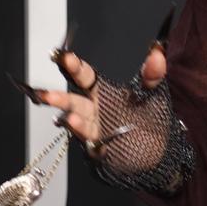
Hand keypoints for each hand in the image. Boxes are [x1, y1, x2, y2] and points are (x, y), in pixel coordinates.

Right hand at [34, 38, 168, 155]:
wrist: (160, 150)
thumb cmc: (150, 118)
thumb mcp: (153, 92)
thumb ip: (152, 74)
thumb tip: (157, 54)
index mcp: (101, 92)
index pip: (84, 76)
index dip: (74, 66)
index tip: (65, 58)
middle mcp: (92, 111)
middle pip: (72, 102)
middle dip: (58, 98)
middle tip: (47, 95)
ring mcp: (94, 131)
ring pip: (78, 125)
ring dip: (72, 122)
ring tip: (71, 119)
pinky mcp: (100, 150)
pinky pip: (93, 148)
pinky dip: (94, 146)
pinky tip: (96, 143)